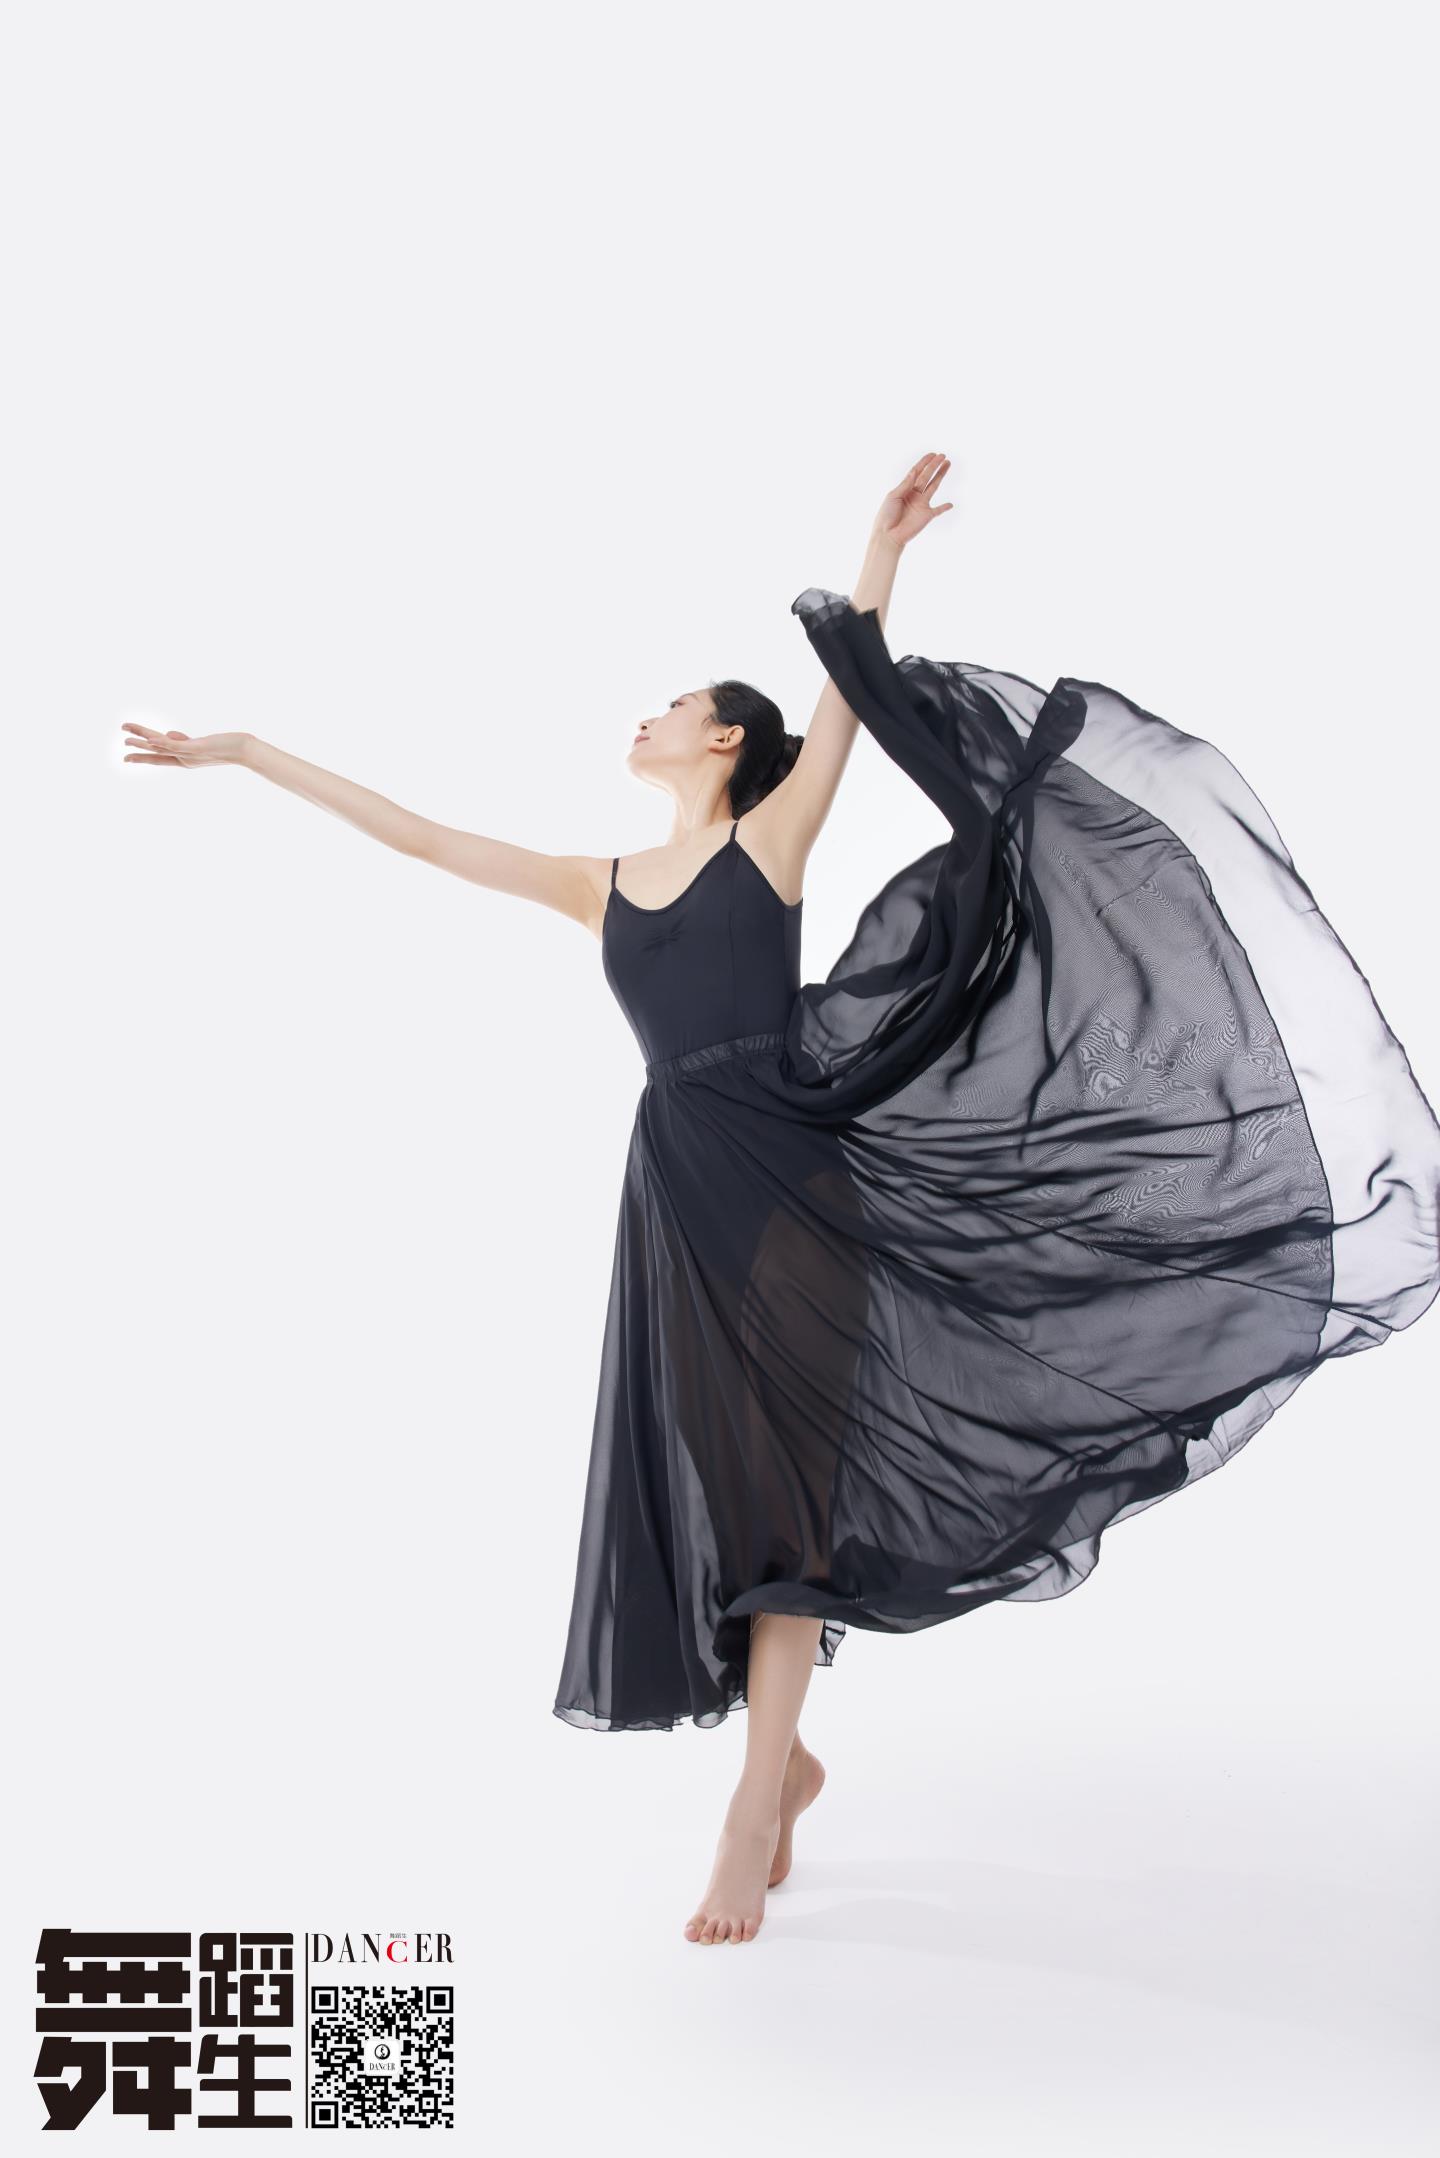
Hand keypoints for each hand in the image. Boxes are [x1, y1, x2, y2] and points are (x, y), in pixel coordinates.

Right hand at [122, 722, 250, 766]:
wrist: (245, 750)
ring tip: (126, 740)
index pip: (160, 758)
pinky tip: (150, 738)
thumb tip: (168, 733)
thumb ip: (182, 740)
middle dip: (138, 755)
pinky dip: (162, 741)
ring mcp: (191, 754)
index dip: (143, 757)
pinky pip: (176, 744)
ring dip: (143, 744)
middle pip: (157, 756)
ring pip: (162, 749)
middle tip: (122, 757)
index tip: (127, 758)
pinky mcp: (198, 747)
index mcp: (185, 759)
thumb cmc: (226, 745)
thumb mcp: (200, 743)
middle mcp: (186, 759)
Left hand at [873, 450, 952, 548]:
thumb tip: (914, 472)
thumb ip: (905, 484)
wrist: (888, 535)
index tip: (932, 454)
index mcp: (905, 489)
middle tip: (943, 456)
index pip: (916, 472)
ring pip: (934, 487)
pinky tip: (951, 504)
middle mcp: (914, 495)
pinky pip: (938, 511)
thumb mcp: (893, 496)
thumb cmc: (886, 516)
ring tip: (947, 464)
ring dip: (940, 476)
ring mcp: (921, 505)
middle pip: (927, 477)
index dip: (924, 463)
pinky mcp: (926, 516)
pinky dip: (945, 507)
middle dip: (934, 466)